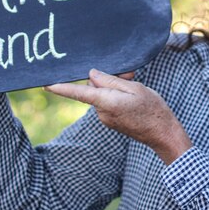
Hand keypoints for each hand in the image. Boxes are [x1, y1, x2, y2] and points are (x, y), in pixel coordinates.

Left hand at [46, 69, 191, 164]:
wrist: (163, 134)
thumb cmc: (152, 109)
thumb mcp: (134, 89)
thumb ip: (111, 81)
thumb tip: (92, 75)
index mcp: (107, 102)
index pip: (79, 93)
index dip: (61, 88)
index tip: (45, 84)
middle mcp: (102, 112)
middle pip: (94, 88)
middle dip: (107, 79)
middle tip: (130, 76)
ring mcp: (105, 119)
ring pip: (102, 95)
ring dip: (114, 88)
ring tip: (135, 89)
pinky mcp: (110, 121)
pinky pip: (108, 103)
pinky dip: (117, 97)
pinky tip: (133, 99)